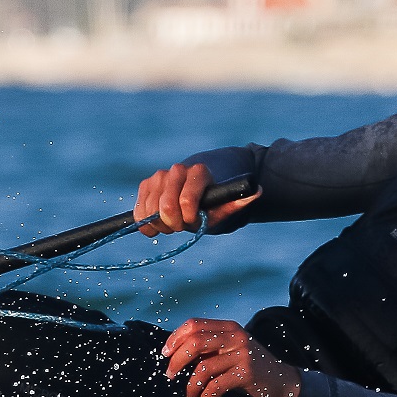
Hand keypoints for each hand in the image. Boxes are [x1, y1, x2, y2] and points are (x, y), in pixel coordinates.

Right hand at [134, 158, 260, 236]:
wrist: (195, 191)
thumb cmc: (212, 202)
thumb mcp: (226, 206)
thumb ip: (240, 201)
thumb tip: (257, 191)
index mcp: (199, 173)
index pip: (186, 201)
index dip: (189, 218)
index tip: (195, 221)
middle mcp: (177, 170)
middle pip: (166, 208)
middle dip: (174, 224)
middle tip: (182, 226)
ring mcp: (159, 176)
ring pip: (150, 210)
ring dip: (161, 225)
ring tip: (172, 224)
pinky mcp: (146, 185)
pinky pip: (139, 211)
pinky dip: (145, 223)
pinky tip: (156, 225)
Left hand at [161, 318, 301, 396]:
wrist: (282, 382)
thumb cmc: (251, 369)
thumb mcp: (231, 351)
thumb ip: (210, 349)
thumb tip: (176, 355)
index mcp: (228, 328)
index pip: (194, 324)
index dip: (175, 338)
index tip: (165, 354)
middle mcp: (235, 336)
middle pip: (194, 342)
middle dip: (177, 361)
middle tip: (170, 375)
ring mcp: (242, 354)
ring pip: (203, 369)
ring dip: (191, 387)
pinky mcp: (246, 373)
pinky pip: (215, 386)